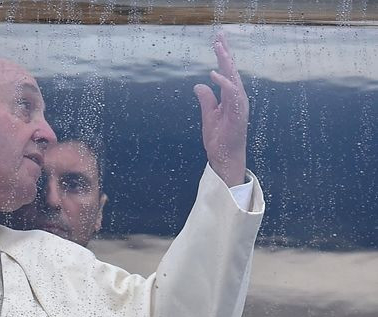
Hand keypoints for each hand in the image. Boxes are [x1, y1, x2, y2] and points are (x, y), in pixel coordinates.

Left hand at [194, 33, 247, 186]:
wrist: (225, 158)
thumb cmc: (219, 139)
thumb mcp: (208, 115)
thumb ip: (206, 99)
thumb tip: (199, 85)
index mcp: (231, 97)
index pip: (227, 72)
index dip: (223, 56)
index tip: (217, 40)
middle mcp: (237, 98)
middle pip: (232, 70)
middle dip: (225, 52)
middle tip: (219, 35)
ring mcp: (239, 105)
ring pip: (233, 78)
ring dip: (226, 62)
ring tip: (218, 47)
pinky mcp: (238, 114)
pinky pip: (232, 95)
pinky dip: (224, 84)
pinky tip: (214, 74)